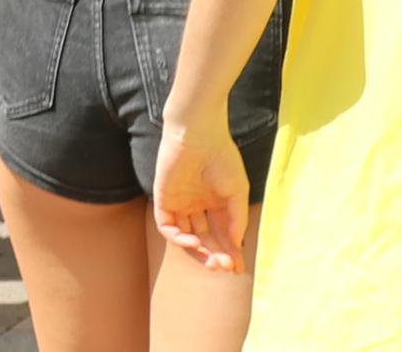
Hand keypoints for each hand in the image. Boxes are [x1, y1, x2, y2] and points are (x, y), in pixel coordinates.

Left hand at [152, 109, 252, 270]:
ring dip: (197, 251)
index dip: (229, 252)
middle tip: (224, 267)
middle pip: (204, 238)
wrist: (199, 133)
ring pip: (185, 236)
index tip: (238, 268)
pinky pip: (167, 225)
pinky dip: (178, 238)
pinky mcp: (163, 198)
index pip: (221, 234)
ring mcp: (180, 202)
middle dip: (214, 255)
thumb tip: (236, 247)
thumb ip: (235, 220)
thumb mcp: (237, 193)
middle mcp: (197, 204)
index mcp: (215, 202)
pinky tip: (194, 243)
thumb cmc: (221, 158)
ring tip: (211, 259)